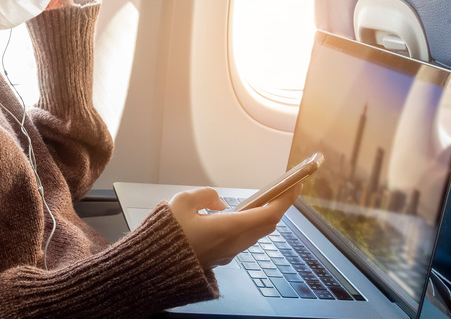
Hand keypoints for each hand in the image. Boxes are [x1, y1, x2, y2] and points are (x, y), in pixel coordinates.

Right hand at [169, 183, 301, 267]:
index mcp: (228, 228)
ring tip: (269, 200)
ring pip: (258, 233)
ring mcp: (229, 252)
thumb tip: (219, 202)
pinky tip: (246, 216)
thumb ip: (205, 196)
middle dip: (281, 206)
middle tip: (286, 189)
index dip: (285, 199)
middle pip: (268, 224)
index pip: (269, 213)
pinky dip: (253, 225)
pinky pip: (245, 240)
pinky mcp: (221, 257)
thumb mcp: (182, 202)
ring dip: (267, 216)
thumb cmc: (167, 235)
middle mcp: (234, 243)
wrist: (155, 266)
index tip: (295, 185)